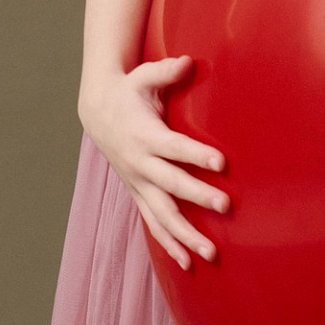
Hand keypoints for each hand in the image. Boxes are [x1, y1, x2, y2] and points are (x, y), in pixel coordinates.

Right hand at [79, 54, 228, 269]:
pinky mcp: (139, 193)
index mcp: (145, 135)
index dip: (197, 155)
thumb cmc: (129, 91)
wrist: (97, 112)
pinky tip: (188, 263)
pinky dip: (169, 245)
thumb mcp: (144, 75)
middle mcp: (141, 164)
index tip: (221, 163)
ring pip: (162, 215)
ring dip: (186, 235)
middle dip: (198, 196)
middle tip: (226, 206)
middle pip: (172, 185)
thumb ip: (167, 71)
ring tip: (212, 253)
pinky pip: (154, 224)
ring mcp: (138, 183)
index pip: (175, 147)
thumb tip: (188, 61)